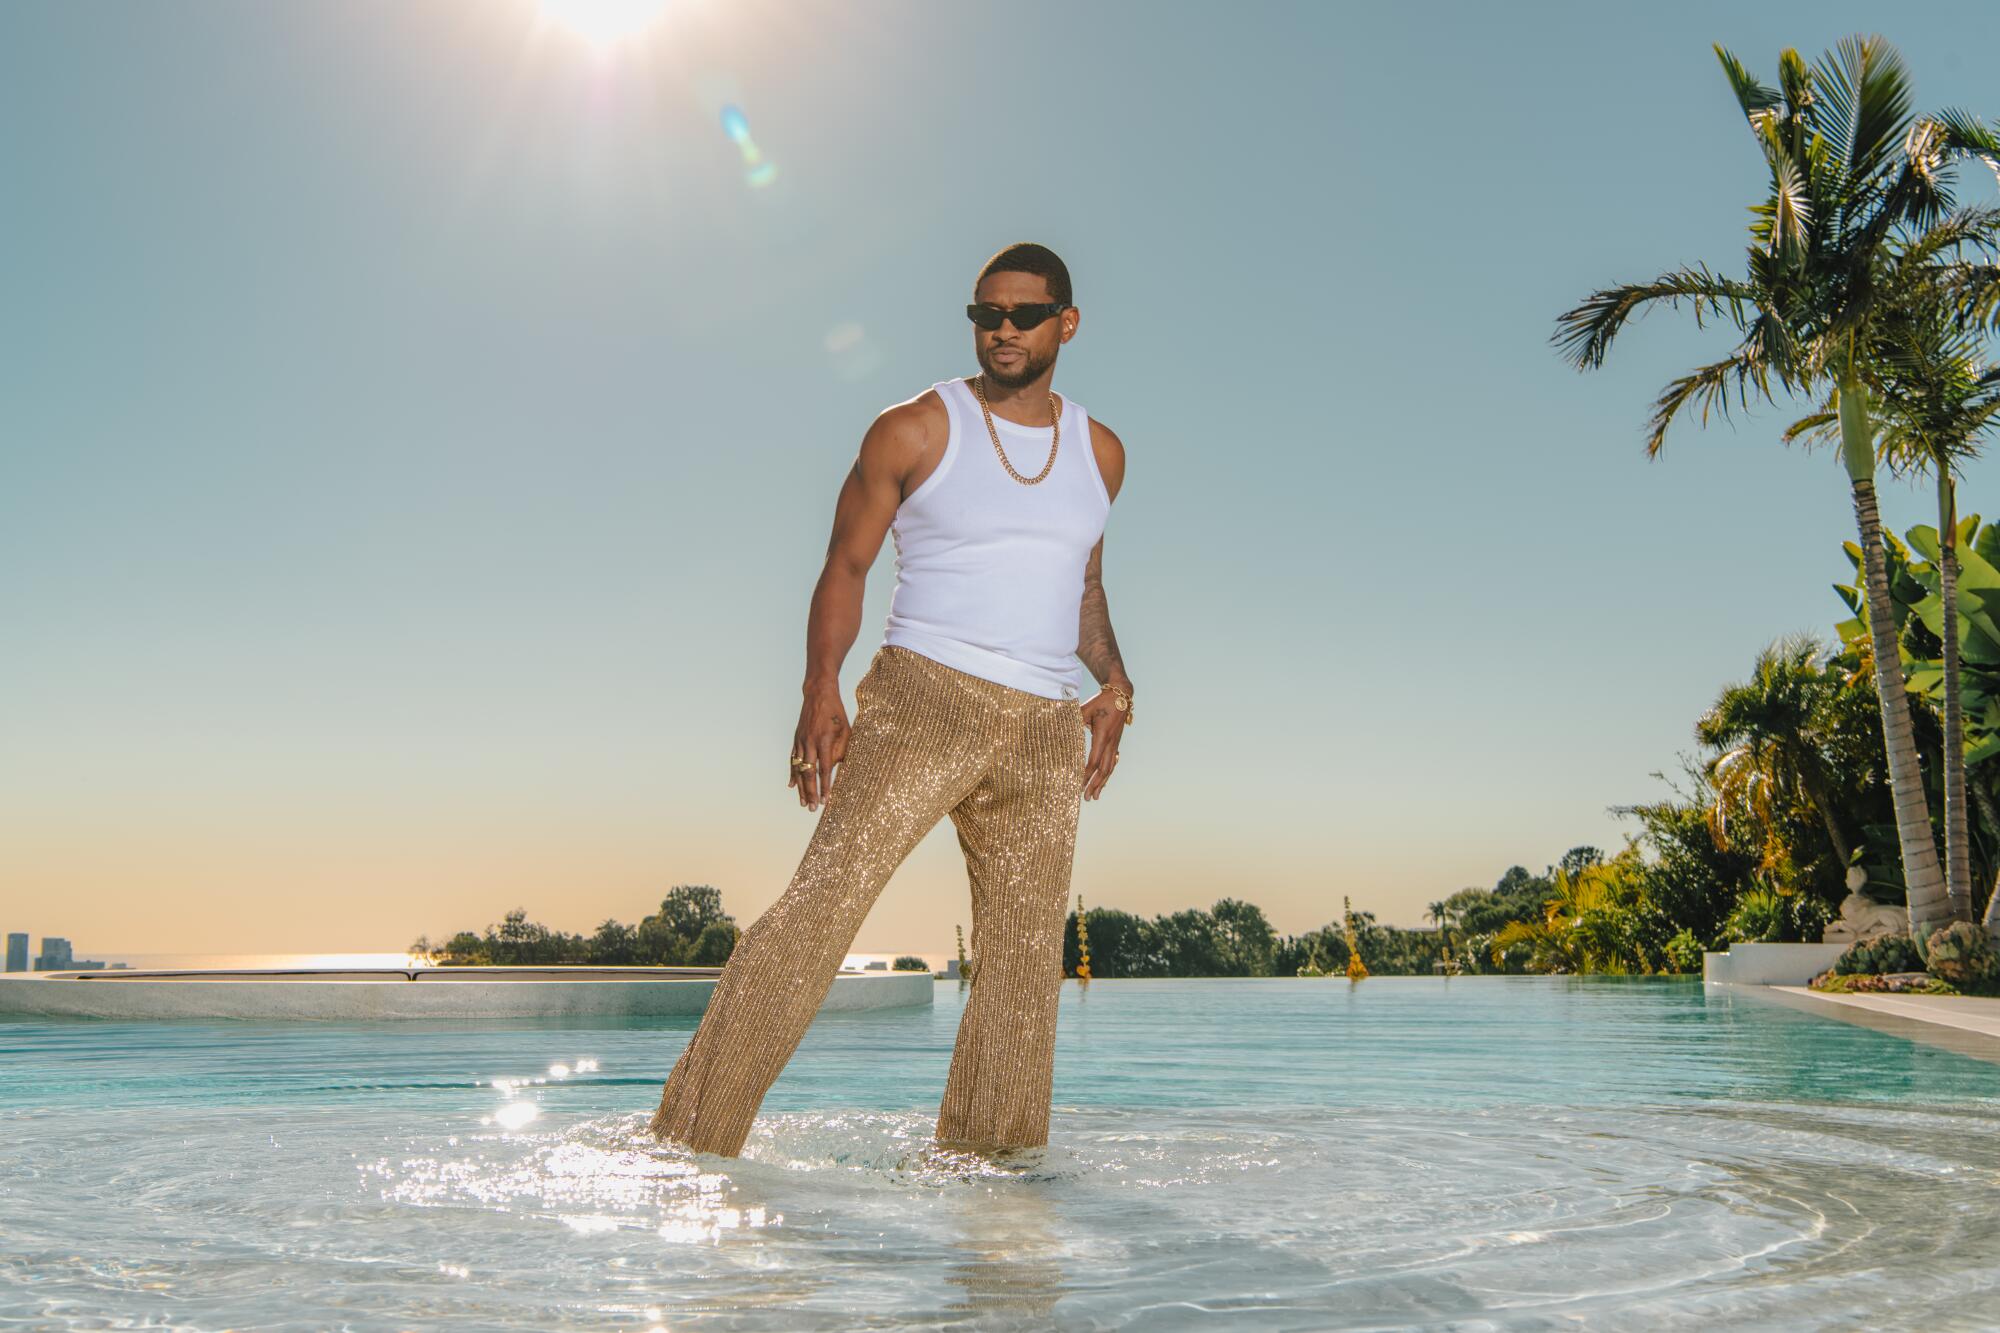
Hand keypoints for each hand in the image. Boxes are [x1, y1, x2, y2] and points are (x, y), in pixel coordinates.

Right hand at [789, 682, 850, 811]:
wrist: (818, 695)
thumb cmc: (836, 713)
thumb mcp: (846, 731)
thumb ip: (842, 750)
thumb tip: (840, 769)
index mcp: (824, 740)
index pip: (825, 769)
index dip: (825, 786)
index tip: (826, 801)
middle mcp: (810, 742)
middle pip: (809, 773)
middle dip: (811, 792)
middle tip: (812, 808)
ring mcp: (801, 741)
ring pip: (799, 769)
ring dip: (801, 788)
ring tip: (803, 803)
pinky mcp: (796, 739)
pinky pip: (793, 760)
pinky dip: (792, 774)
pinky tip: (792, 786)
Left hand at [1079, 687, 1128, 800]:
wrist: (1121, 695)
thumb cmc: (1101, 701)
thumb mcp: (1086, 709)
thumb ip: (1075, 720)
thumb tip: (1060, 726)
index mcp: (1102, 736)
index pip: (1094, 761)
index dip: (1086, 774)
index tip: (1079, 785)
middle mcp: (1111, 743)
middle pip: (1104, 770)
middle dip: (1095, 785)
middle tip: (1087, 798)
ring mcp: (1116, 744)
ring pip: (1110, 768)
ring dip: (1102, 783)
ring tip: (1096, 796)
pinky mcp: (1117, 742)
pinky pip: (1113, 762)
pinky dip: (1108, 773)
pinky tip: (1104, 780)